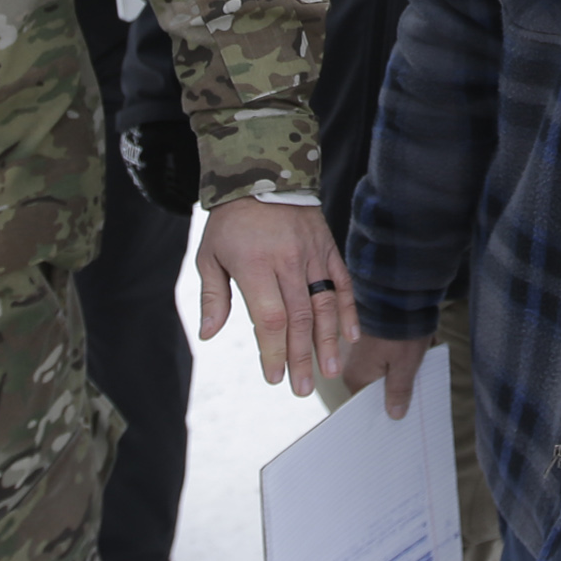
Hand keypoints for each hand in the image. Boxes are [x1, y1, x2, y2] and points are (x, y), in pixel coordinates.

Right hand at [117, 118, 199, 213]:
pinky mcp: (135, 142)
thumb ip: (188, 170)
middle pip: (154, 189)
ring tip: (187, 191)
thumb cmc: (171, 115)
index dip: (175, 205)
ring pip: (151, 178)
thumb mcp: (184, 144)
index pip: (159, 195)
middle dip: (173, 197)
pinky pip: (148, 166)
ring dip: (168, 186)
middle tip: (191, 203)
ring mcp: (133, 152)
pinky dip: (162, 173)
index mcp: (146, 165)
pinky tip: (176, 174)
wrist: (152, 88)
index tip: (189, 210)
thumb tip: (195, 195)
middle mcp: (136, 161)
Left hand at [194, 199, 354, 394]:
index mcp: (255, 266)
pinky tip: (351, 336)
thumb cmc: (232, 221)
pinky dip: (348, 310)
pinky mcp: (328, 250)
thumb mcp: (210, 255)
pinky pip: (342, 283)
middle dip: (301, 357)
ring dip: (328, 341)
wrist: (264, 173)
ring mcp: (312, 256)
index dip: (273, 351)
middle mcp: (287, 263)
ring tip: (331, 370)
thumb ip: (213, 296)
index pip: (270, 318)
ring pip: (324, 305)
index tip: (274, 376)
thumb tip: (209, 333)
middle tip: (303, 388)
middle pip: (299, 319)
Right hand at [340, 331, 432, 419]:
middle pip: (377, 385)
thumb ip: (398, 392)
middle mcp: (351, 363)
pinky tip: (418, 345)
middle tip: (419, 380)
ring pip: (385, 367)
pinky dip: (402, 351)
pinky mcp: (369, 335)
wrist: (397, 292)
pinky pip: (386, 352)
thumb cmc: (399, 331)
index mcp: (356, 376)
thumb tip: (394, 415)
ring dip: (404, 365)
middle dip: (400, 382)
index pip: (369, 403)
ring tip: (422, 357)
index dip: (388, 406)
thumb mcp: (404, 366)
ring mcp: (359, 348)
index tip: (405, 411)